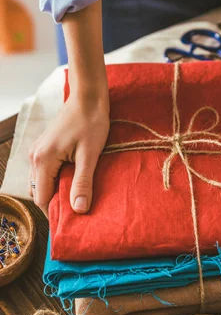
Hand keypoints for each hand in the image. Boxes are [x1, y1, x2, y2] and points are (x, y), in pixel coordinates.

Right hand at [28, 92, 109, 216]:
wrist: (88, 97)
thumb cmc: (91, 122)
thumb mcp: (90, 154)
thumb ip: (82, 182)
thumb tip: (79, 210)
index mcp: (42, 160)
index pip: (43, 199)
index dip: (58, 211)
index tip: (76, 217)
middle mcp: (34, 156)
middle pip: (40, 192)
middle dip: (57, 201)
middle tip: (80, 203)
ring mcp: (37, 150)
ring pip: (41, 182)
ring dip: (57, 188)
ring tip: (78, 189)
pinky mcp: (43, 146)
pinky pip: (44, 171)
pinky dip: (56, 177)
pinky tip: (73, 175)